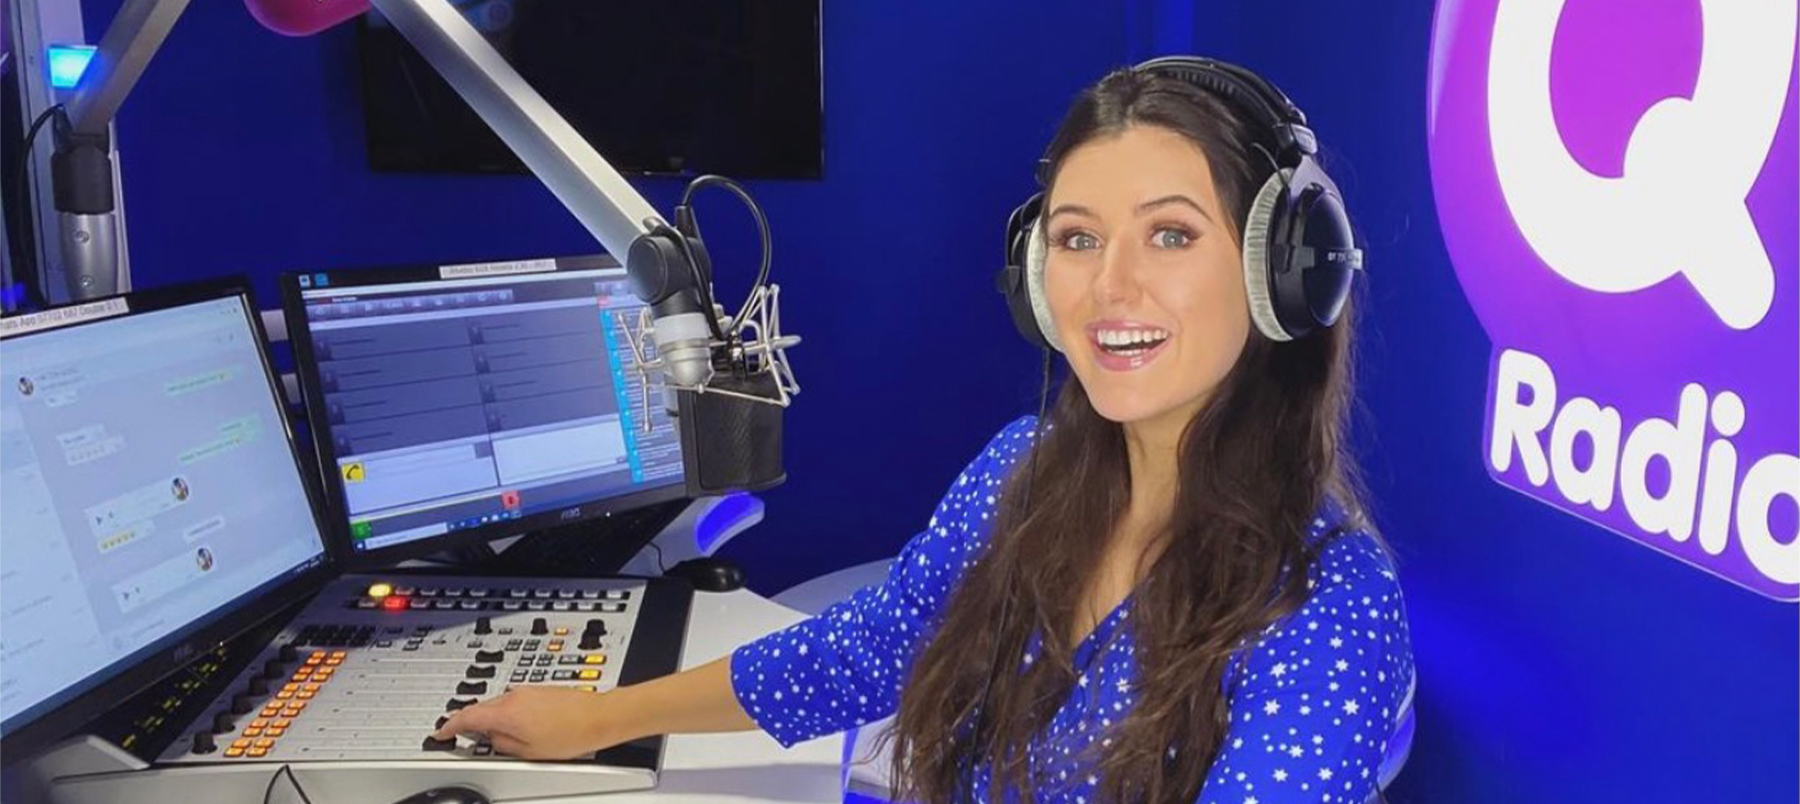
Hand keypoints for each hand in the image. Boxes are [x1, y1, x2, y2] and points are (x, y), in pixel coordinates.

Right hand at [431, 686, 638, 759]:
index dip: (450, 726)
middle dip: (470, 721)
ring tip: (496, 735)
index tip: (441, 732)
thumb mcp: (528, 751)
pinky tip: (516, 725)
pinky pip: (513, 700)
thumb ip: (502, 743)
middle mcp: (515, 695)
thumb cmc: (571, 734)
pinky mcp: (540, 689)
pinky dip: (507, 712)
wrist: (600, 717)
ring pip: (498, 702)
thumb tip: (491, 738)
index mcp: (507, 711)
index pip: (467, 716)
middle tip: (461, 734)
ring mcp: (528, 689)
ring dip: (491, 716)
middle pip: (481, 706)